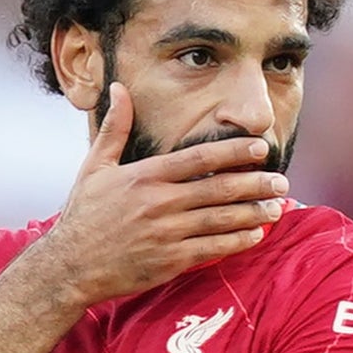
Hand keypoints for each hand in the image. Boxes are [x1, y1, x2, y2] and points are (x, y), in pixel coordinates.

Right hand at [46, 84, 290, 304]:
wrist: (70, 265)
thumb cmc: (84, 215)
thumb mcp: (94, 167)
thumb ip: (115, 128)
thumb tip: (119, 87)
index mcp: (145, 176)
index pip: (200, 158)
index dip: (235, 151)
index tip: (261, 147)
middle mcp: (160, 203)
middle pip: (219, 188)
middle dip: (256, 183)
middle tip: (281, 180)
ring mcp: (167, 233)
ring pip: (221, 219)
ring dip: (254, 212)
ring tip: (277, 207)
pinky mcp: (170, 261)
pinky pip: (213, 249)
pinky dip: (237, 241)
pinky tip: (256, 234)